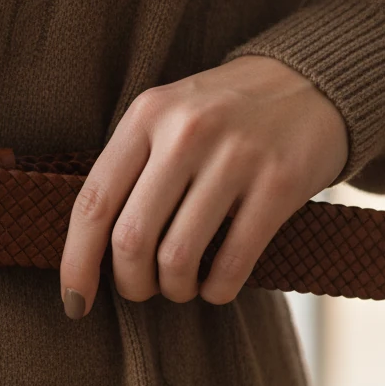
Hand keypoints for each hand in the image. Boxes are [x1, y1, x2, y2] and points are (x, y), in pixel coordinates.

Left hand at [59, 55, 348, 314]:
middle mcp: (186, 132)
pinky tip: (215, 286)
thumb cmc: (222, 116)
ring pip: (177, 258)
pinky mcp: (279, 183)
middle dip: (130, 283)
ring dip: (174, 289)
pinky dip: (216, 290)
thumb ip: (130, 169)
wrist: (311, 82)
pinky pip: (232, 262)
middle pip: (131, 239)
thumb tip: (88, 255)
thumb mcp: (167, 117)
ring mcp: (236, 156)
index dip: (76, 263)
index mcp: (146, 115)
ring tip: (180, 286)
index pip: (93, 203)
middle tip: (142, 288)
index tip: (73, 302)